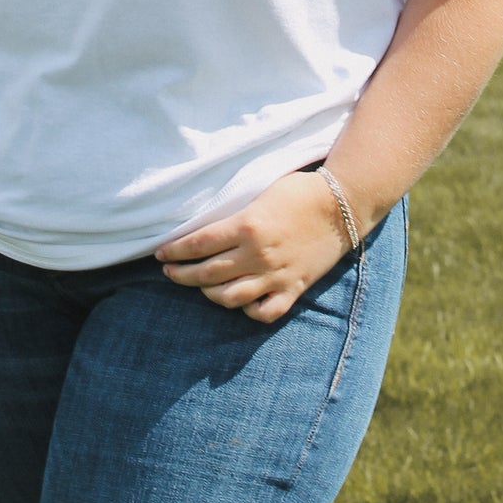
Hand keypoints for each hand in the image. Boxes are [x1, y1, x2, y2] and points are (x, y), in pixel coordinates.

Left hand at [155, 169, 354, 322]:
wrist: (342, 205)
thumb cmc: (298, 191)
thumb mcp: (260, 193)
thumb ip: (234, 213)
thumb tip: (204, 224)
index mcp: (246, 225)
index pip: (197, 244)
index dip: (174, 251)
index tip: (161, 254)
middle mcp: (256, 254)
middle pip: (207, 273)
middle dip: (182, 275)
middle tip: (170, 272)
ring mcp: (275, 275)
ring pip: (229, 298)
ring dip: (207, 295)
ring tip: (199, 287)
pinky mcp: (292, 288)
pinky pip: (263, 312)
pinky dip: (247, 311)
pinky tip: (238, 301)